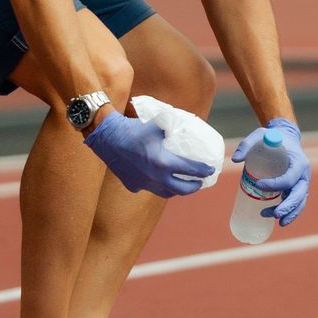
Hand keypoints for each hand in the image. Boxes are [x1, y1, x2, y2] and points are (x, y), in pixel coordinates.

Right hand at [84, 109, 214, 197]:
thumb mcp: (158, 125)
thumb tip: (189, 126)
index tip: (211, 170)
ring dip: (177, 189)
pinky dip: (158, 185)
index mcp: (163, 162)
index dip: (203, 171)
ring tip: (183, 184)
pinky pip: (149, 188)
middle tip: (200, 181)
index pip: (190, 170)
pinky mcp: (132, 185)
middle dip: (194, 186)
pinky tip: (160, 180)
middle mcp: (155, 177)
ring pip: (166, 193)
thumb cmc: (133, 129)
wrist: (106, 137)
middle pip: (182, 189)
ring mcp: (143, 184)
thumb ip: (174, 127)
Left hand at [231, 117, 310, 225]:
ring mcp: (301, 182)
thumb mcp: (260, 135)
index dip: (276, 184)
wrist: (285, 138)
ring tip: (277, 221)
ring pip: (300, 201)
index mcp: (298, 162)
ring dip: (290, 213)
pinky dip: (290, 213)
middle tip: (275, 214)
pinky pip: (296, 203)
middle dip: (288, 206)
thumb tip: (235, 160)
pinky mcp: (296, 187)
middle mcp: (303, 174)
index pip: (290, 177)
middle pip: (299, 193)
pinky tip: (278, 220)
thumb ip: (247, 144)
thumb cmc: (272, 138)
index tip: (258, 185)